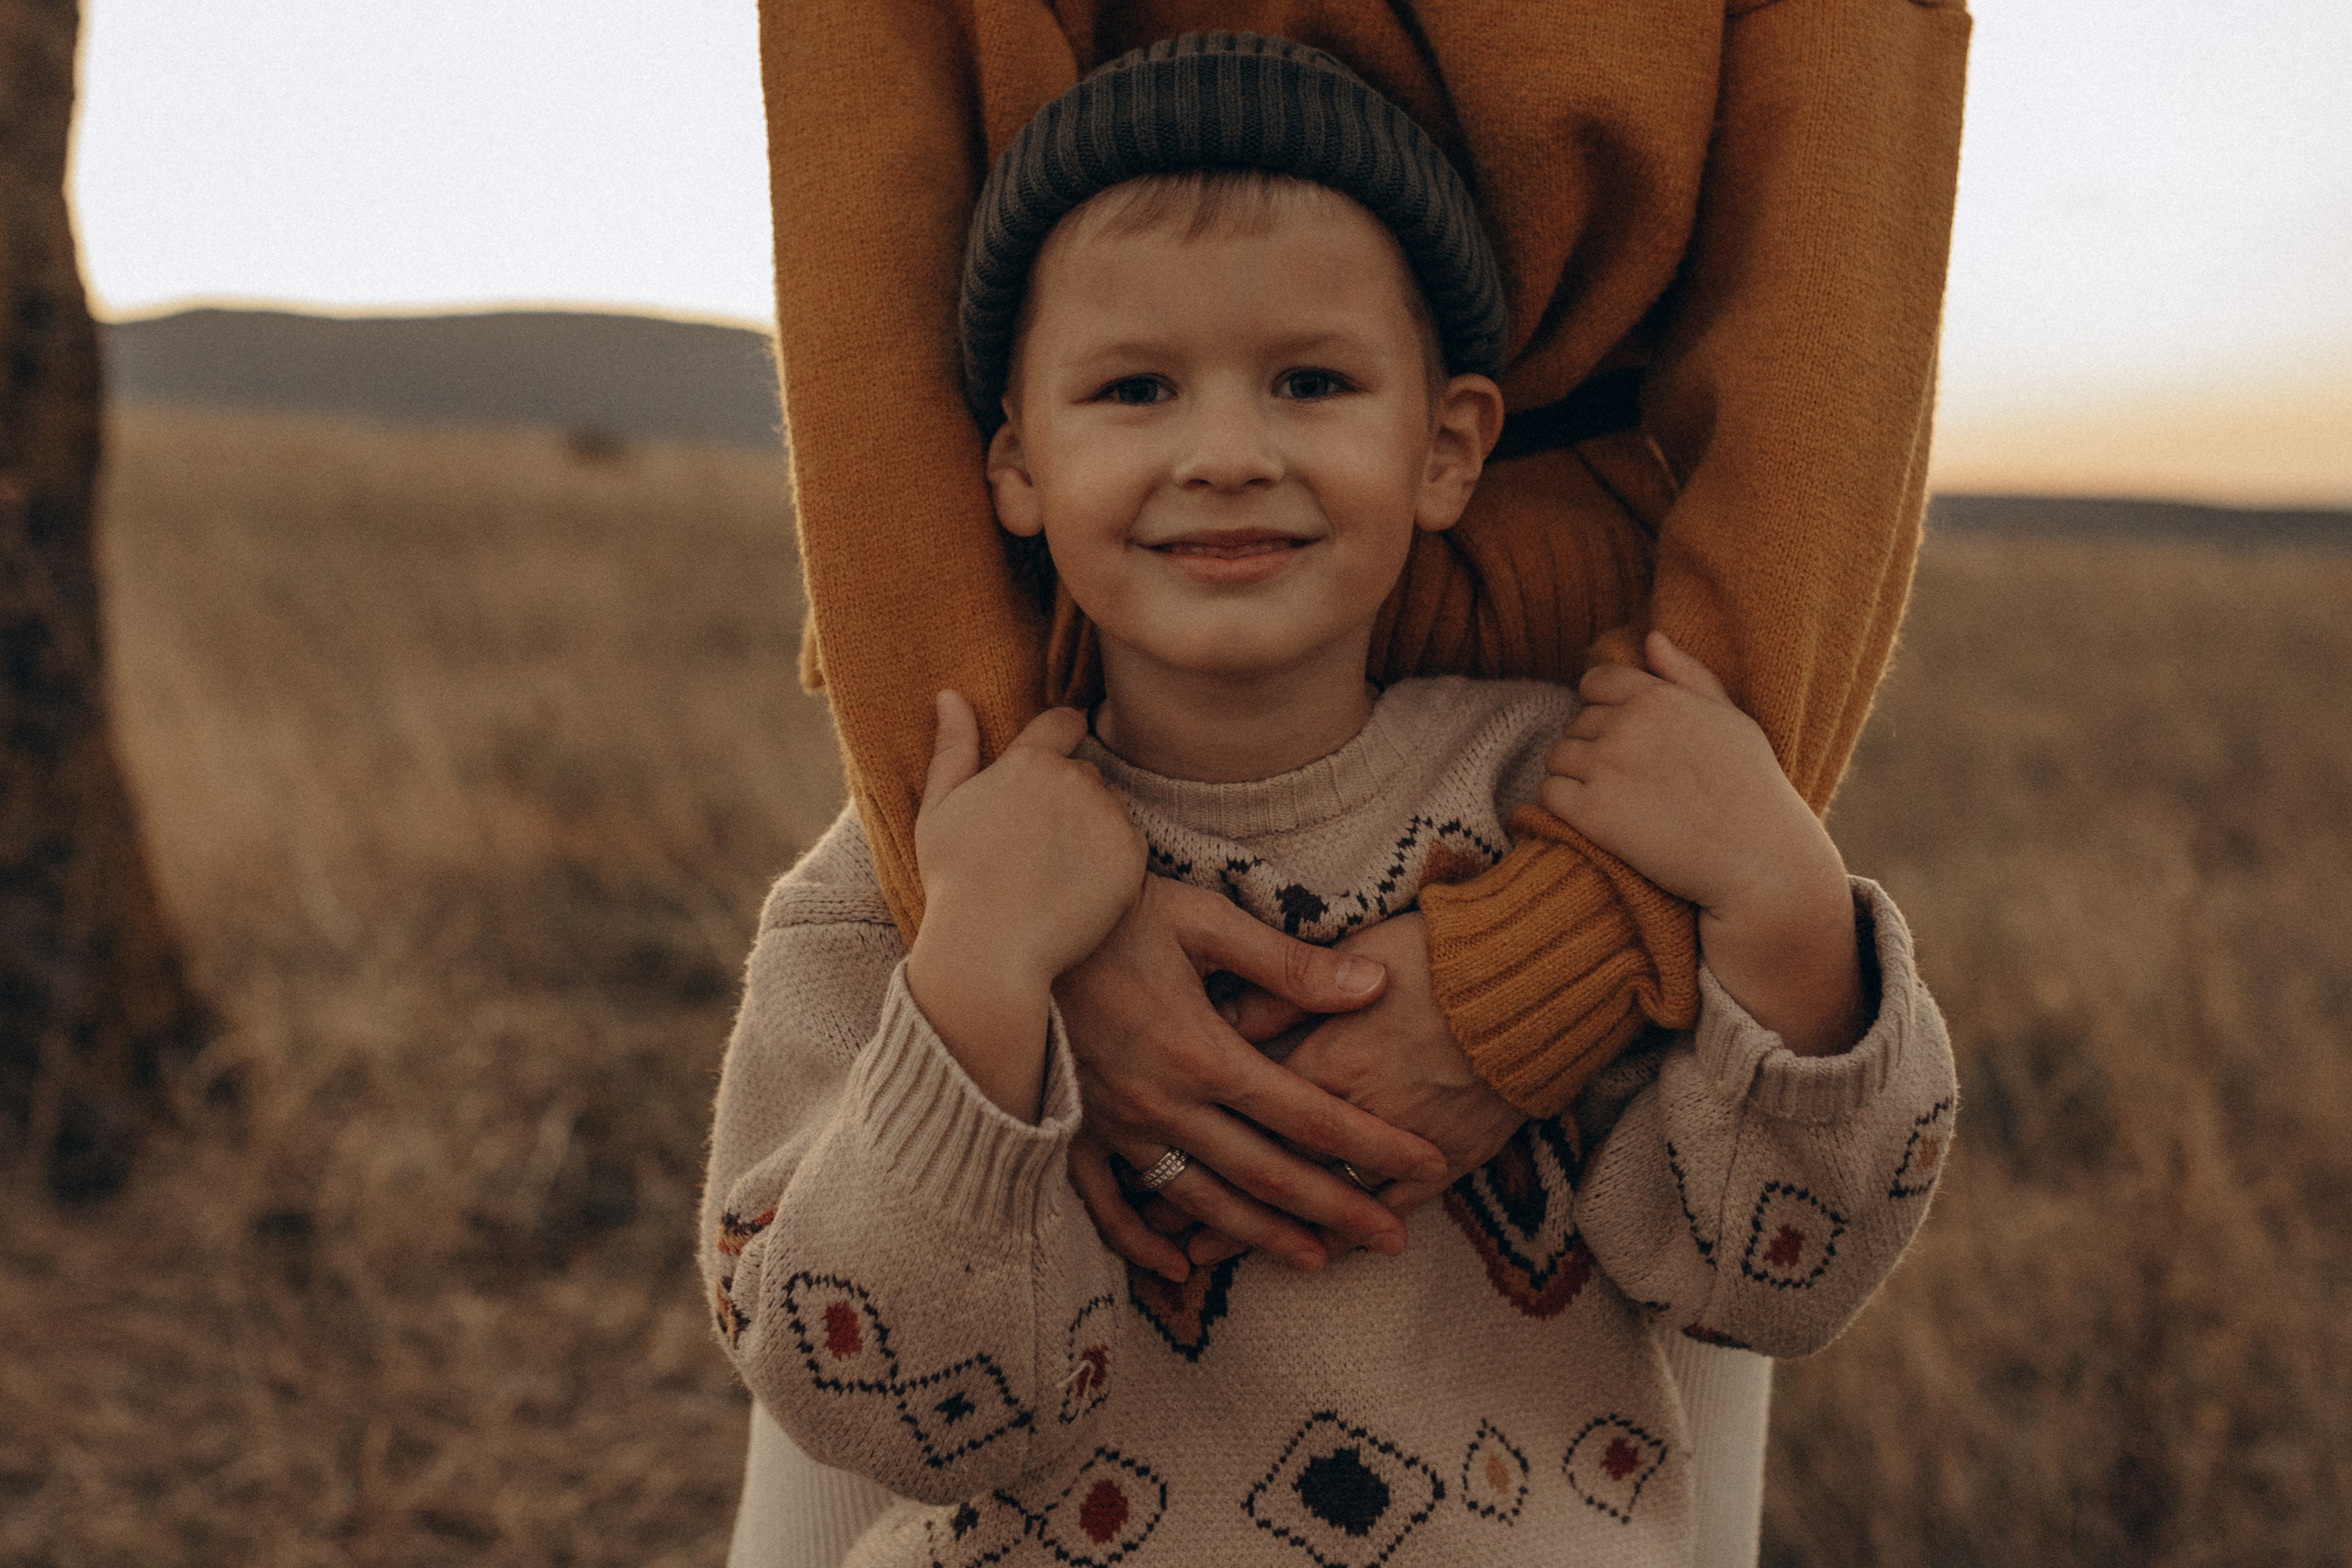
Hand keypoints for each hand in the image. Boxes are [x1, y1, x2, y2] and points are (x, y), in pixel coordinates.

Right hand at [906, 692, 1143, 1119]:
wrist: (992, 951)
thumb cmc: (955, 882)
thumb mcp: (939, 810)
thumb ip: (953, 748)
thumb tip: (950, 693)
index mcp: (1029, 761)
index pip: (1065, 721)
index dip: (1060, 740)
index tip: (1046, 775)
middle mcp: (1076, 780)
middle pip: (1084, 773)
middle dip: (1066, 798)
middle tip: (1032, 847)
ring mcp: (1108, 818)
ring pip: (1108, 810)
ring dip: (1089, 830)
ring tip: (1050, 874)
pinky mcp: (1133, 856)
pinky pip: (1128, 845)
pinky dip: (1110, 863)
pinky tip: (1075, 890)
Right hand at [1056, 876, 1450, 1280]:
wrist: (1001, 930)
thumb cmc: (1105, 911)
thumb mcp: (1202, 921)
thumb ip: (1288, 964)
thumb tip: (1373, 987)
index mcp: (1202, 1053)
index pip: (1309, 1114)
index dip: (1373, 1143)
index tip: (1428, 1163)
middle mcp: (1163, 1105)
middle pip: (1268, 1174)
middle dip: (1338, 1210)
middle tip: (1396, 1238)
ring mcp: (1115, 1126)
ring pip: (1201, 1201)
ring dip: (1262, 1237)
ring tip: (1319, 1261)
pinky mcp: (1073, 1131)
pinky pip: (1108, 1207)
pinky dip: (1143, 1245)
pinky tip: (1180, 1269)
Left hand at [1186, 909, 1526, 1265]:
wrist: (1537, 980)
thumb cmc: (1443, 953)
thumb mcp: (1350, 950)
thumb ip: (1282, 986)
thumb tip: (1220, 1014)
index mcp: (1323, 1053)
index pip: (1245, 1099)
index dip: (1195, 1132)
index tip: (1146, 1160)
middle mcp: (1354, 1109)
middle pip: (1270, 1161)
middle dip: (1213, 1200)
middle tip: (1164, 1233)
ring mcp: (1402, 1140)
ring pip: (1321, 1196)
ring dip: (1267, 1230)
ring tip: (1212, 1256)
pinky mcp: (1449, 1157)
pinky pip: (1391, 1208)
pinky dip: (1351, 1232)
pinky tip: (1318, 1253)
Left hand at [1540, 632, 1862, 1055]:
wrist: (1759, 862)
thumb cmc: (1753, 791)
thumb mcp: (1731, 720)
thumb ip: (1686, 676)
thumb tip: (1651, 637)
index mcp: (1656, 696)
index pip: (1595, 683)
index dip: (1604, 709)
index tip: (1626, 741)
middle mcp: (1624, 724)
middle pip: (1575, 723)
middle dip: (1592, 747)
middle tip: (1628, 782)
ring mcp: (1604, 766)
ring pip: (1556, 758)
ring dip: (1573, 777)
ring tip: (1612, 804)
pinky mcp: (1589, 811)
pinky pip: (1547, 795)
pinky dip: (1560, 808)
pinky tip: (1592, 822)